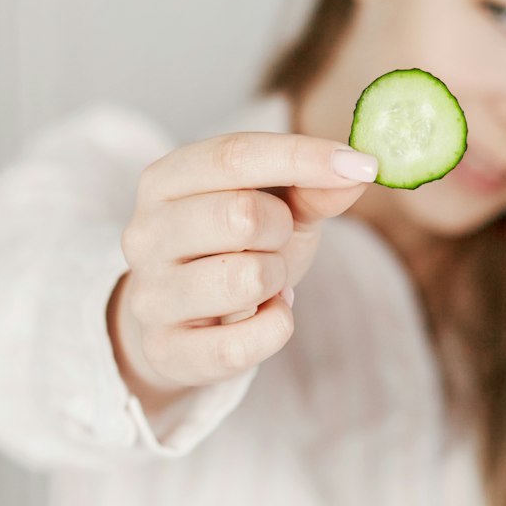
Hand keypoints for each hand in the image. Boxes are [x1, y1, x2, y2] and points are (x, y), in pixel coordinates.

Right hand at [109, 131, 379, 405]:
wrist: (184, 320)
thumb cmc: (234, 248)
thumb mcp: (276, 206)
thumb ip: (313, 186)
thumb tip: (359, 169)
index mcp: (165, 180)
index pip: (234, 155)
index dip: (302, 157)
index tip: (361, 164)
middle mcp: (144, 233)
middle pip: (241, 214)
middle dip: (281, 229)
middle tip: (276, 240)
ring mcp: (150, 294)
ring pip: (244, 279)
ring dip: (276, 279)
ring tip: (263, 280)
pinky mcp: (165, 350)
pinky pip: (242, 342)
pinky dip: (276, 326)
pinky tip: (265, 315)